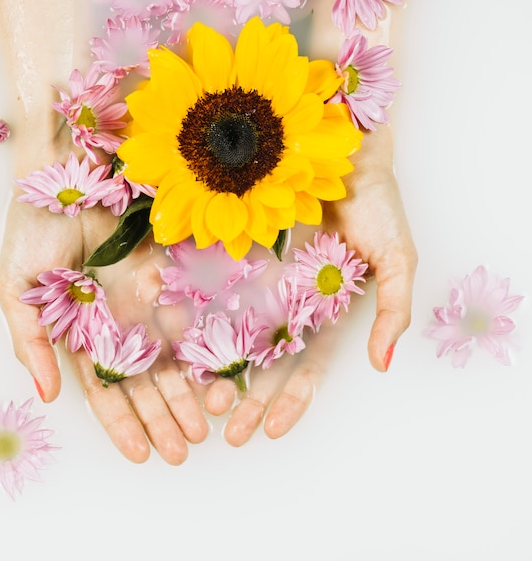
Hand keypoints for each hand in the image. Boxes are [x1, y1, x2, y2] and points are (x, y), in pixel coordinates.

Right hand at [0, 147, 207, 465]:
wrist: (64, 173)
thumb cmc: (32, 230)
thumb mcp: (16, 292)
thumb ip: (31, 343)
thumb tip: (46, 396)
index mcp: (79, 333)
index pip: (103, 389)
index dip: (120, 422)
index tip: (139, 454)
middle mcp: (114, 323)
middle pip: (142, 381)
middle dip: (161, 417)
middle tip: (184, 451)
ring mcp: (141, 300)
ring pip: (169, 356)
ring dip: (186, 393)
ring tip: (206, 426)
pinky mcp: (164, 275)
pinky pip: (187, 315)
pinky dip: (201, 347)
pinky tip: (216, 376)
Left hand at [200, 126, 417, 445]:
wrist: (343, 152)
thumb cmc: (377, 206)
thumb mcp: (396, 260)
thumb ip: (393, 311)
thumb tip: (381, 363)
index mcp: (325, 312)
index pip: (306, 366)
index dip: (291, 399)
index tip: (270, 429)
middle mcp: (291, 303)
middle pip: (266, 361)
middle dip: (249, 398)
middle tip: (225, 430)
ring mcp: (263, 279)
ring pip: (236, 333)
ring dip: (221, 370)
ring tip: (202, 401)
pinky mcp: (239, 253)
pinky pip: (217, 290)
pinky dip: (201, 320)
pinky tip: (184, 347)